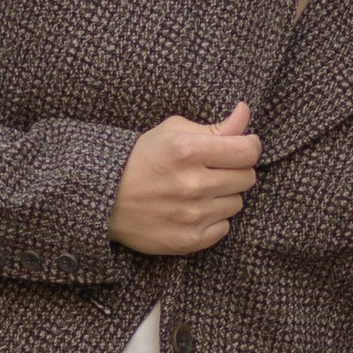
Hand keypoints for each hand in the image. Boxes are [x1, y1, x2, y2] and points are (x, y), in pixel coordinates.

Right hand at [110, 103, 259, 256]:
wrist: (104, 199)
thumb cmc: (140, 159)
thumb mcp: (172, 132)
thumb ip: (213, 127)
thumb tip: (245, 113)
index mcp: (187, 151)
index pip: (247, 151)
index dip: (249, 146)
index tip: (241, 146)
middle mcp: (192, 185)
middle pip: (247, 178)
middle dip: (236, 170)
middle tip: (215, 169)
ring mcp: (192, 215)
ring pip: (237, 203)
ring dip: (224, 195)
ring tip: (199, 190)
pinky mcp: (189, 240)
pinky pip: (224, 228)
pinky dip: (213, 218)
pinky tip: (193, 210)